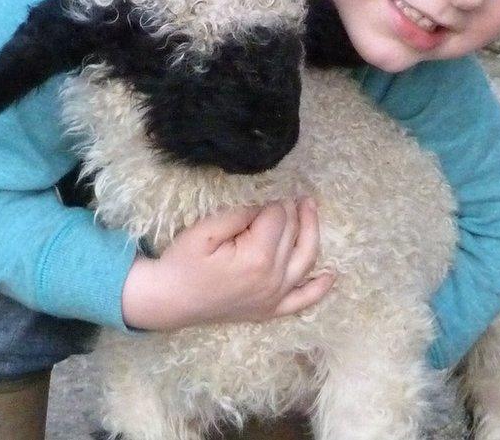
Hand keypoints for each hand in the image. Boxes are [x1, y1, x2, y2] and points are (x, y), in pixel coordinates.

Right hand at [121, 198, 334, 330]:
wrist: (168, 300)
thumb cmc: (182, 263)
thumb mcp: (205, 230)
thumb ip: (239, 214)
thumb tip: (264, 202)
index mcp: (257, 258)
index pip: (278, 217)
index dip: (274, 199)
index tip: (266, 189)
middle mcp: (273, 279)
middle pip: (294, 234)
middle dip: (292, 210)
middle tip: (287, 192)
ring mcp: (275, 298)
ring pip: (306, 260)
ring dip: (312, 232)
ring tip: (309, 208)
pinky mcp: (270, 310)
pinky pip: (303, 300)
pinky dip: (319, 288)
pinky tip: (330, 275)